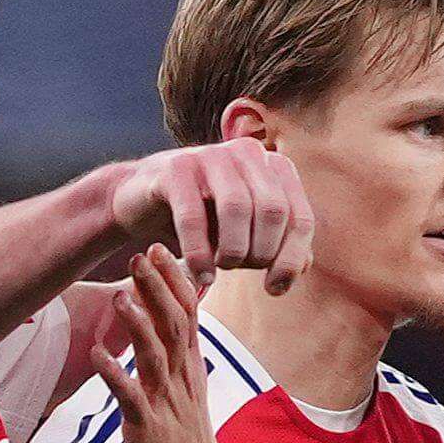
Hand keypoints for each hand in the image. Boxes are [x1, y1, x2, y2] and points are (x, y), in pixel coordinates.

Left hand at [102, 253, 236, 442]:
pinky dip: (115, 375)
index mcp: (189, 371)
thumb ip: (177, 359)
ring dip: (137, 324)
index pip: (187, 316)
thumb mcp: (186, 393)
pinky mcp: (147, 429)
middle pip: (173, 325)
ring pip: (154, 356)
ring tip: (120, 295)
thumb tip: (171, 328)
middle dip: (157, 289)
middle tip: (140, 255)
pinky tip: (98, 356)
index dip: (174, 281)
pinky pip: (130, 398)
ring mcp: (165, 404)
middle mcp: (180, 381)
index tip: (160, 249)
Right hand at [113, 141, 308, 291]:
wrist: (141, 201)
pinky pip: (193, 216)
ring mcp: (210, 155)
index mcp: (273, 167)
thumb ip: (278, 247)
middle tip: (240, 270)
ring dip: (232, 251)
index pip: (300, 218)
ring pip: (237, 208)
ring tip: (220, 269)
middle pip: (273, 211)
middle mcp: (247, 153)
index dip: (292, 259)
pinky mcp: (174, 168)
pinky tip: (201, 273)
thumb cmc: (203, 221)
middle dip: (261, 253)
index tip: (275, 289)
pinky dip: (200, 253)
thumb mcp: (246, 234)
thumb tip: (302, 267)